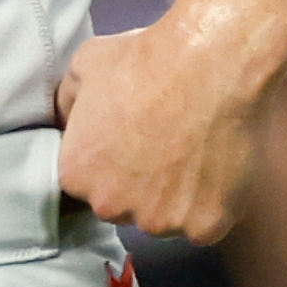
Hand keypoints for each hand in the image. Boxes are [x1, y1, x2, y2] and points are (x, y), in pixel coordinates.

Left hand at [52, 17, 269, 241]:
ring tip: (195, 153)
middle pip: (124, 207)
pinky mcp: (204, 227)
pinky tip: (218, 168)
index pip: (88, 184)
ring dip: (177, 199)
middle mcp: (110, 206)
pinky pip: (205, 226)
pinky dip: (214, 205)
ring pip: (166, 220)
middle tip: (166, 145)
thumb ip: (68, 104)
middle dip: (140, 186)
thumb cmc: (147, 59)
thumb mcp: (84, 67)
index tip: (134, 140)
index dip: (113, 163)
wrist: (210, 63)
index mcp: (75, 175)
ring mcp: (159, 221)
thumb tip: (68, 121)